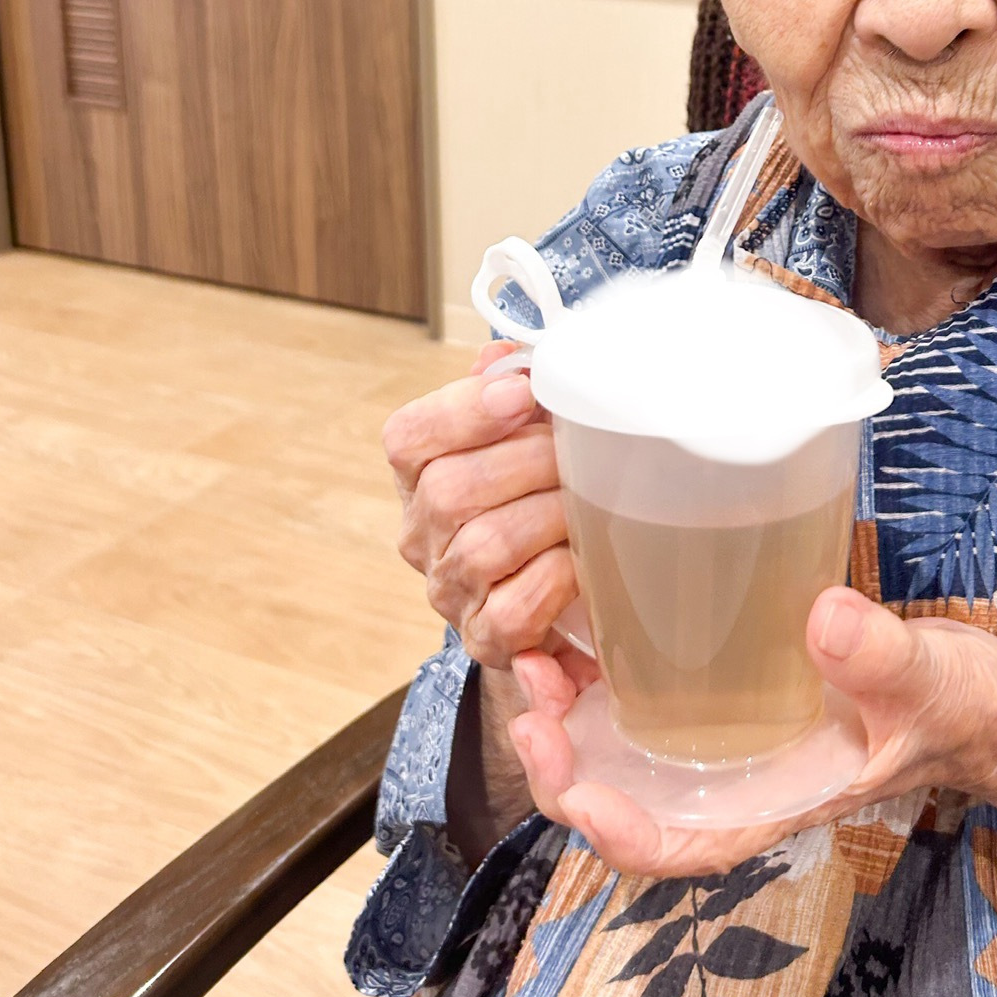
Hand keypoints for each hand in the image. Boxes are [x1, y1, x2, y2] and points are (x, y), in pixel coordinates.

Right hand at [383, 342, 578, 667]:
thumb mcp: (521, 441)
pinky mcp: (486, 640)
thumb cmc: (534, 503)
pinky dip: (552, 584)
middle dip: (527, 462)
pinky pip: (511, 613)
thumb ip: (509, 393)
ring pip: (483, 547)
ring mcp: (452, 590)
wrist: (547, 606)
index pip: (408, 437)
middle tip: (575, 453)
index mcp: (421, 476)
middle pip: (449, 490)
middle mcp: (424, 535)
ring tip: (587, 506)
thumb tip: (506, 356)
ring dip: (549, 519)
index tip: (522, 394)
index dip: (461, 411)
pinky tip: (579, 567)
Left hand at [508, 586, 996, 890]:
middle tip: (534, 695)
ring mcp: (734, 743)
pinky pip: (651, 702)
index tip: (578, 789)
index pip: (682, 847)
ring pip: (625, 753)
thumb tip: (823, 619)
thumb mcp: (936, 683)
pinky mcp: (737, 696)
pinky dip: (606, 677)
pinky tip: (585, 623)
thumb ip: (883, 660)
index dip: (618, 832)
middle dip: (565, 766)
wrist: (992, 702)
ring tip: (536, 655)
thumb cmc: (970, 711)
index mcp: (780, 802)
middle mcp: (741, 782)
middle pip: (627, 802)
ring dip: (570, 721)